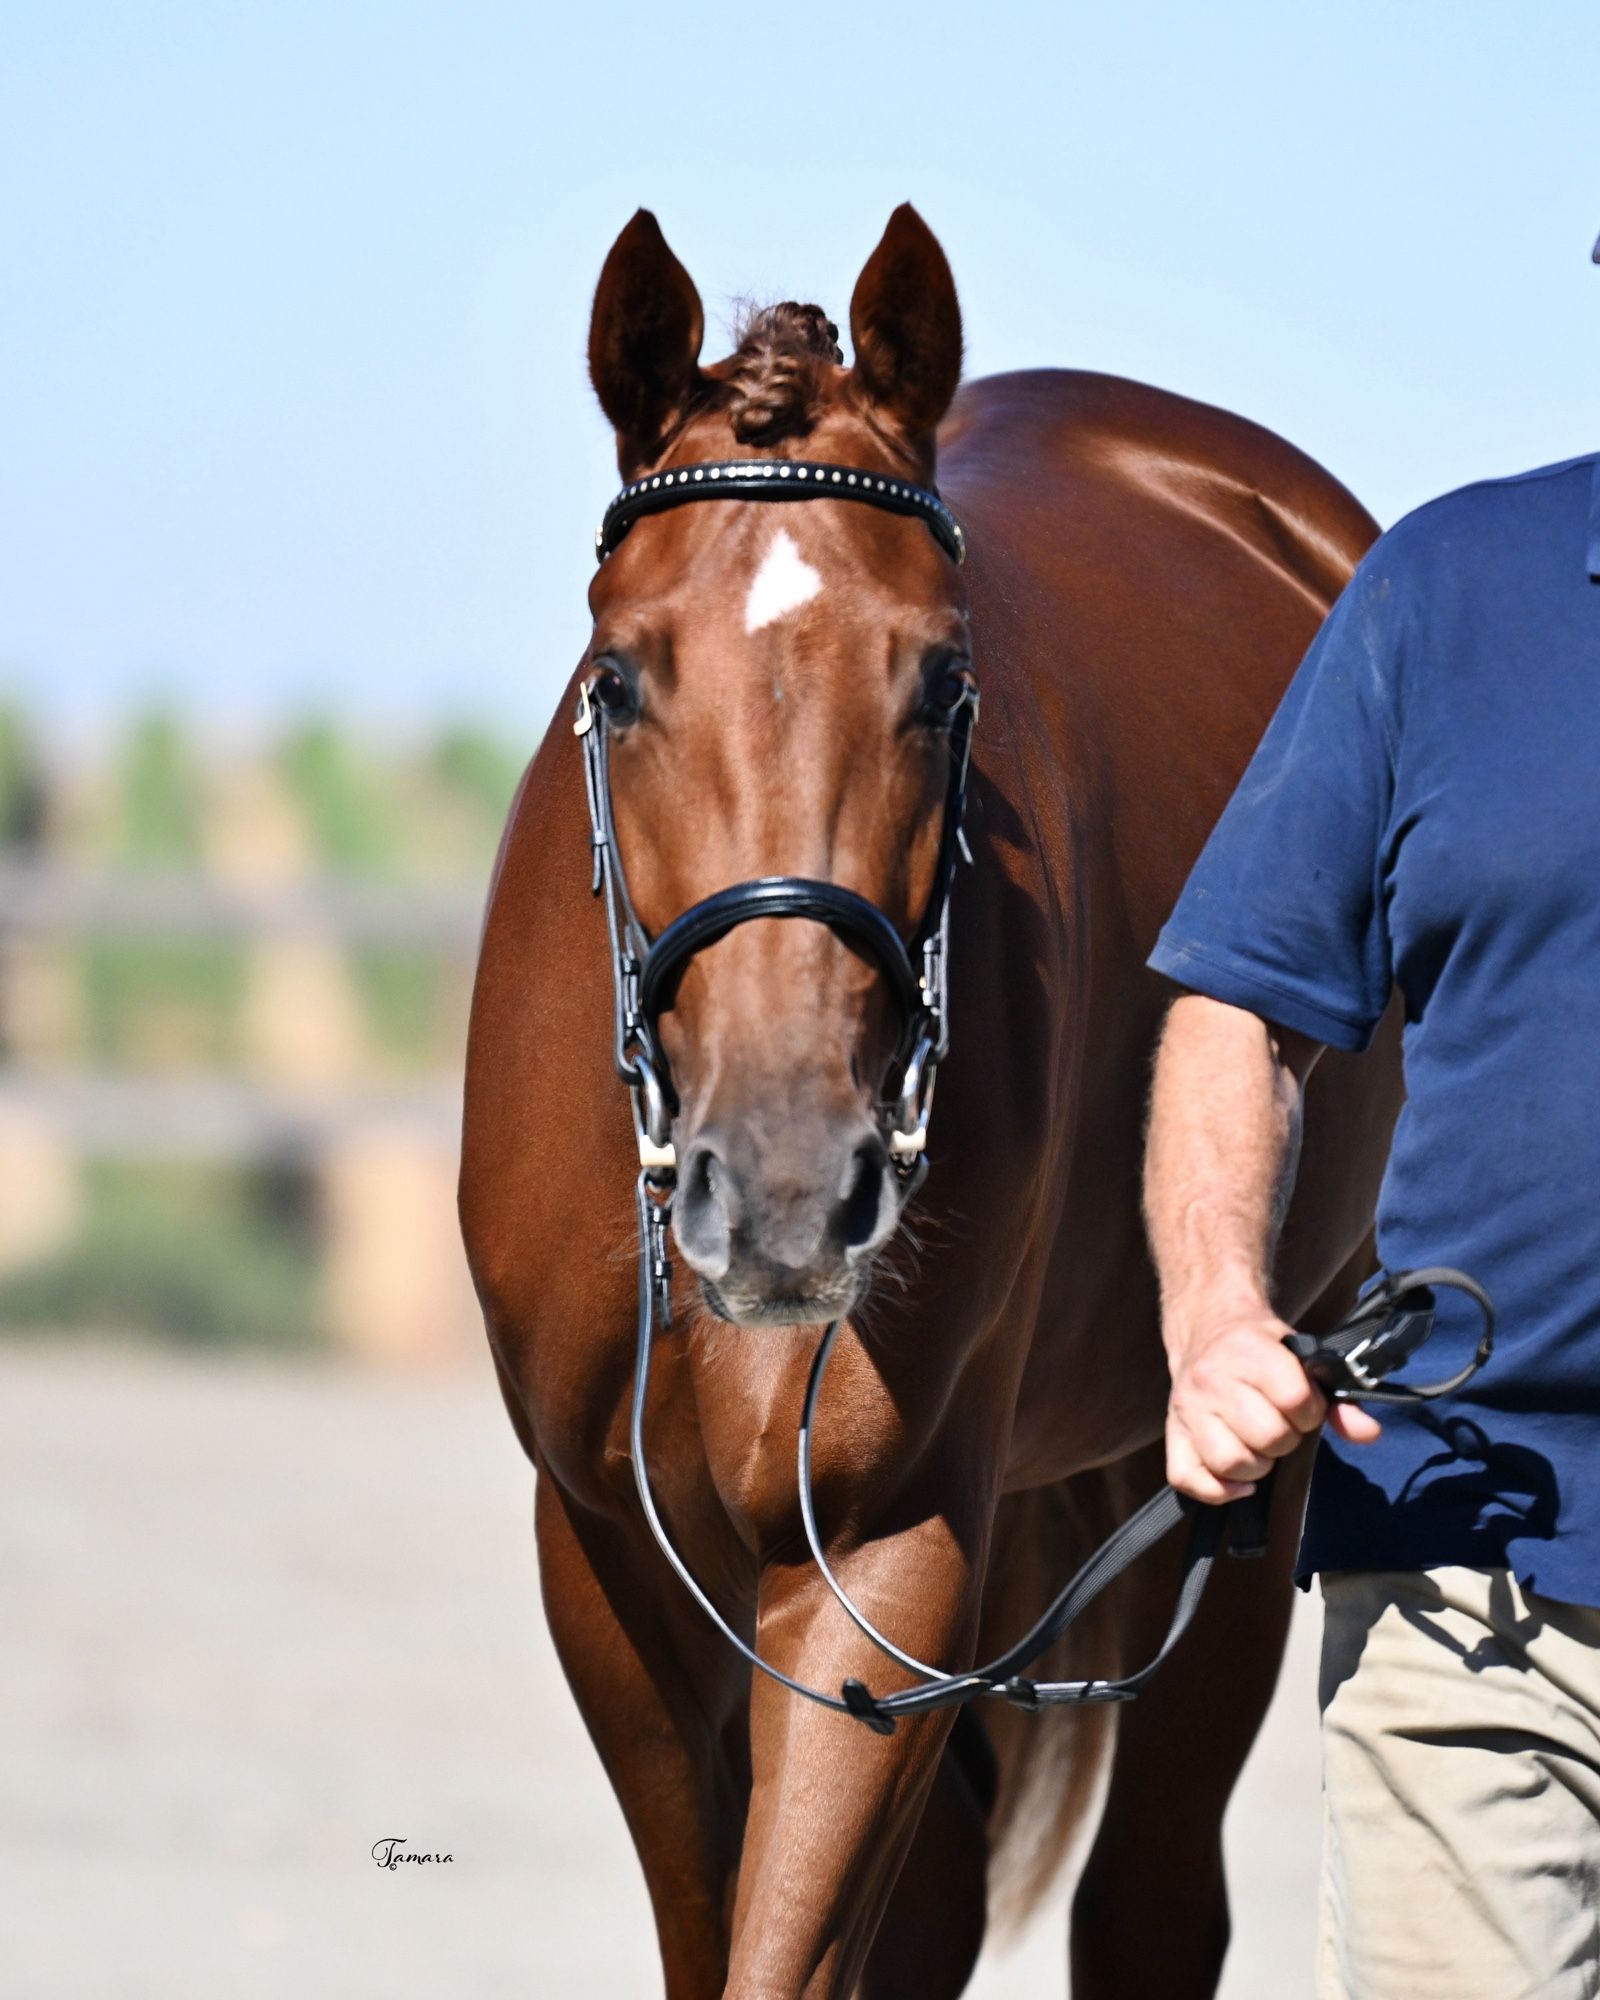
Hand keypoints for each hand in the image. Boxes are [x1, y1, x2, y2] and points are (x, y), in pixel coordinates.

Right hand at [1164, 1295, 1381, 1503]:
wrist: (1207, 1326)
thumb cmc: (1262, 1347)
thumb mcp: (1301, 1356)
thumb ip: (1338, 1398)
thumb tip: (1368, 1433)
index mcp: (1248, 1350)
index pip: (1296, 1400)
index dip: (1311, 1411)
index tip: (1305, 1405)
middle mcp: (1211, 1378)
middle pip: (1268, 1437)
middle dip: (1286, 1439)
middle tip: (1282, 1424)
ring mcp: (1187, 1408)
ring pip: (1231, 1462)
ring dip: (1257, 1465)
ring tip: (1259, 1445)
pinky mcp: (1172, 1432)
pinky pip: (1187, 1478)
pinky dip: (1218, 1490)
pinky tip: (1240, 1481)